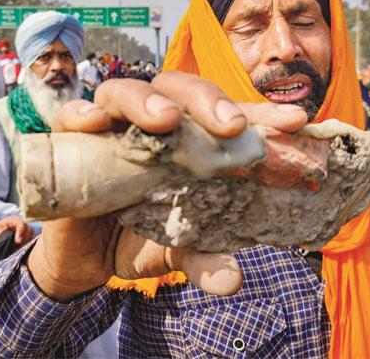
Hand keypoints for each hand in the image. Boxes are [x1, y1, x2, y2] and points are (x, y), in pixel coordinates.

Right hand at [27, 72, 307, 300]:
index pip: (227, 117)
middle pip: (180, 89)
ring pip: (128, 91)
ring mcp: (112, 128)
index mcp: (190, 145)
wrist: (82, 258)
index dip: (261, 114)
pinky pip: (73, 116)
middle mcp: (154, 128)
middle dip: (209, 100)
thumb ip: (202, 260)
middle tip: (231, 126)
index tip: (296, 120)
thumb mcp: (174, 252)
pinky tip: (95, 124)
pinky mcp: (72, 140)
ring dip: (147, 101)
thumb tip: (233, 280)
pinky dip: (83, 114)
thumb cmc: (137, 240)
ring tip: (165, 122)